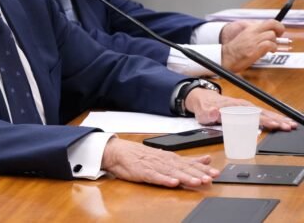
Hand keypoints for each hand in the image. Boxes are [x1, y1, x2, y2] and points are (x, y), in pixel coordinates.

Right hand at [101, 136, 218, 187]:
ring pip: (172, 172)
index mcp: (171, 158)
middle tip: (210, 177)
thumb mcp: (167, 156)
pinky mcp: (143, 172)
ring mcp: (154, 166)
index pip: (190, 163)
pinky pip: (155, 176)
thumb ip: (187, 159)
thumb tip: (207, 158)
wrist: (119, 152)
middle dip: (198, 173)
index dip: (203, 168)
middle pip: (183, 168)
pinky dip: (164, 179)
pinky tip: (172, 183)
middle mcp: (164, 161)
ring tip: (196, 181)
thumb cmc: (143, 156)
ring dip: (184, 177)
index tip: (216, 172)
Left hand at [184, 88, 297, 130]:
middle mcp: (241, 105)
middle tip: (288, 126)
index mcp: (232, 106)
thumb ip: (208, 113)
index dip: (263, 119)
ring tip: (291, 124)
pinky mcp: (247, 110)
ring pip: (264, 112)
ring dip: (278, 118)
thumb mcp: (202, 111)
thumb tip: (214, 113)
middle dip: (276, 119)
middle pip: (261, 112)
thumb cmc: (204, 107)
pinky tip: (283, 121)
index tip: (273, 125)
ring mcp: (245, 107)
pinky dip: (273, 117)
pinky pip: (262, 113)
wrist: (202, 99)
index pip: (250, 113)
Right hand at [220, 20, 284, 71]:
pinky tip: (267, 52)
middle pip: (272, 24)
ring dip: (274, 43)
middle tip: (279, 36)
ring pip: (272, 35)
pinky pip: (270, 45)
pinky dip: (272, 48)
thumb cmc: (236, 50)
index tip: (278, 32)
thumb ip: (256, 34)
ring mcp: (253, 40)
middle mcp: (252, 32)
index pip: (269, 22)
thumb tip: (270, 35)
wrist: (225, 57)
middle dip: (280, 29)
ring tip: (270, 48)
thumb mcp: (245, 37)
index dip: (277, 26)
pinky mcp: (255, 49)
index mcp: (250, 29)